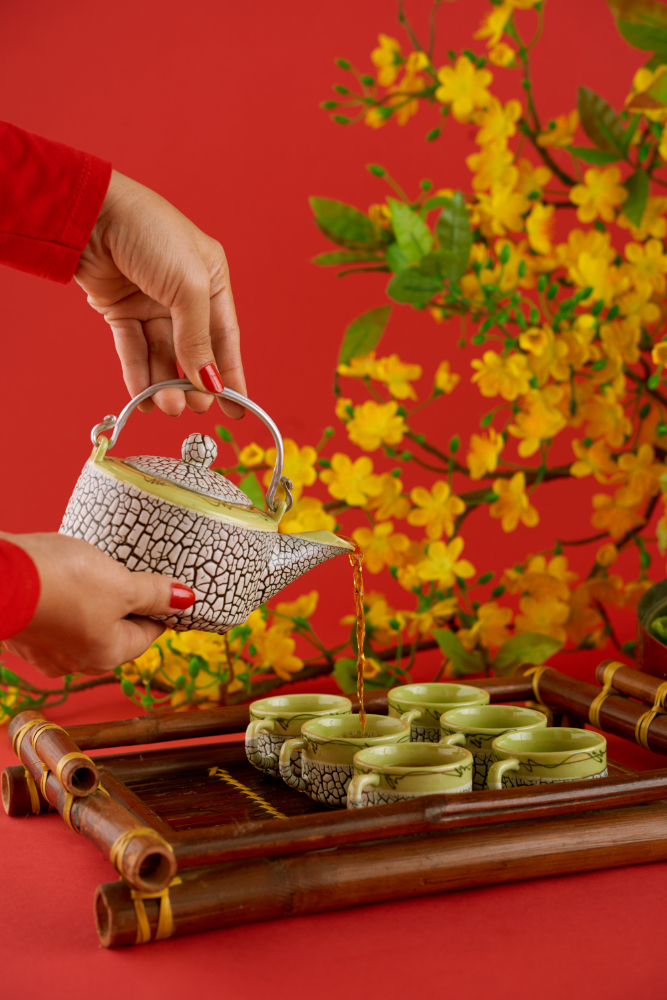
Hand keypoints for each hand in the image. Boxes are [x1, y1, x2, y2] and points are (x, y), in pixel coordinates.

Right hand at [2, 532, 194, 677]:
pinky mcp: (24, 633)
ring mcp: (46, 652)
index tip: (162, 587)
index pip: (148, 634)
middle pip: (116, 633)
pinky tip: (61, 578)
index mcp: (109, 655)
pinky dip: (63, 600)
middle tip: (126, 573)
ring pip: (84, 626)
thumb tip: (185, 600)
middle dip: (124, 605)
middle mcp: (77, 663)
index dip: (160, 608)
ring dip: (92, 602)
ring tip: (91, 571)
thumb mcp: (121, 584)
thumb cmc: (62, 582)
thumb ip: (155, 593)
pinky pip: (56, 619)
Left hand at [75, 170, 245, 418]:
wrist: (90, 212)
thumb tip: (208, 381)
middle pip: (193, 350)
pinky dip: (138, 374)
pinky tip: (142, 396)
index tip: (237, 408)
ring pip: (162, 354)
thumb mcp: (189, 286)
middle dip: (193, 383)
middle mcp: (183, 293)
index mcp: (211, 280)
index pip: (225, 337)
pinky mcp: (120, 309)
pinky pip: (133, 348)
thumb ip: (199, 337)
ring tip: (166, 406)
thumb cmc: (149, 233)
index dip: (231, 374)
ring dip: (164, 383)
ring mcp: (150, 303)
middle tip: (192, 409)